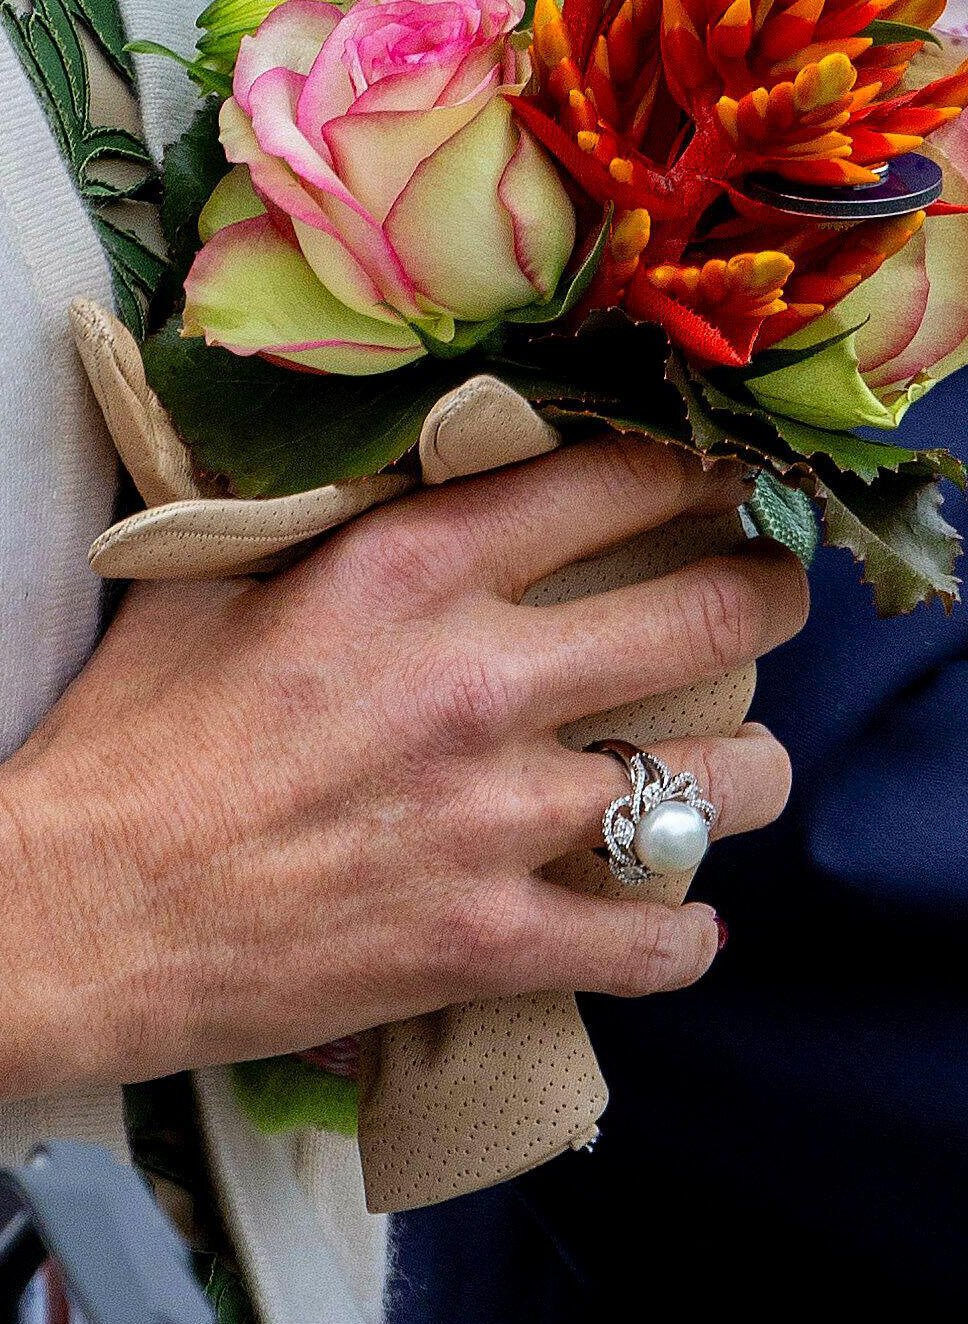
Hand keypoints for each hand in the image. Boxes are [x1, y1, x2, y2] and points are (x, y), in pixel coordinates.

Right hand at [0, 439, 806, 1094]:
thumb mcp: (220, 587)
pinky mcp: (486, 944)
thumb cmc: (131, 743)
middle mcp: (475, 684)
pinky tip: (677, 926)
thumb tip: (407, 482)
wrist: (73, 913)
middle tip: (771, 598)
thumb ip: (331, 527)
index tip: (722, 482)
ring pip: (719, 788)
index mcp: (405, 576)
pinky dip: (682, 939)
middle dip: (766, 599)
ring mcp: (494, 822)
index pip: (603, 486)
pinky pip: (651, 946)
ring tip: (739, 775)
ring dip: (749, 778)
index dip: (691, 473)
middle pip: (705, 620)